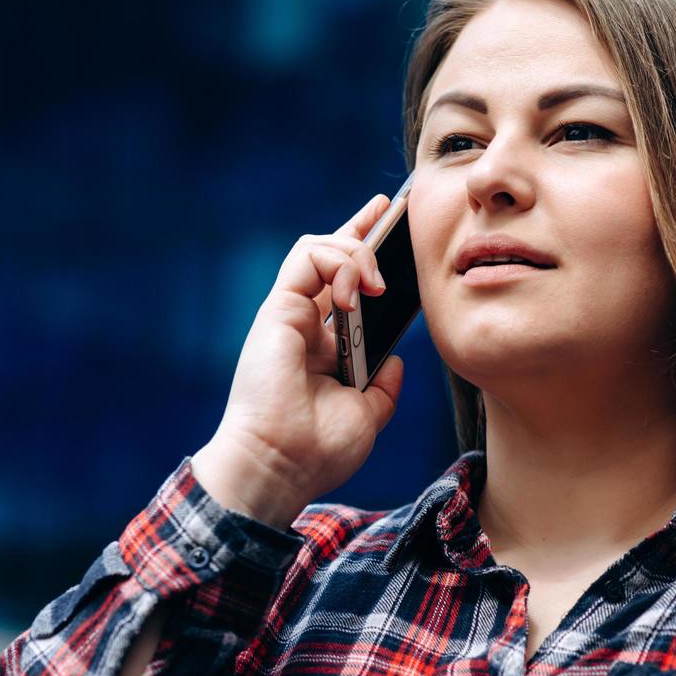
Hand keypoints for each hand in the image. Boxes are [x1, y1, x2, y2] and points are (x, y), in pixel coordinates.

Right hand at [191, 195, 405, 529]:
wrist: (282, 466)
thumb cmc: (317, 452)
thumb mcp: (367, 416)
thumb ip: (383, 387)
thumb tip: (396, 361)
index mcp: (324, 347)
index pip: (344, 286)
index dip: (367, 254)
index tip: (398, 230)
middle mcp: (304, 324)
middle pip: (330, 255)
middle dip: (363, 226)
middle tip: (393, 209)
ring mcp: (289, 313)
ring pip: (319, 247)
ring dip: (356, 253)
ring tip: (376, 284)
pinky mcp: (277, 308)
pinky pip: (306, 256)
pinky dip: (337, 261)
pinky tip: (356, 290)